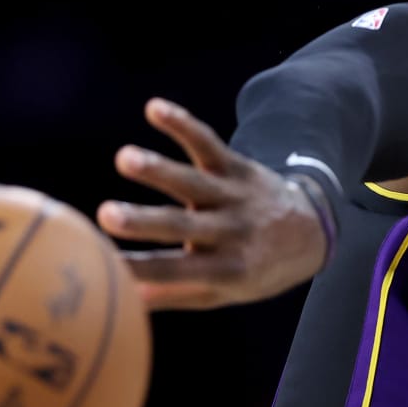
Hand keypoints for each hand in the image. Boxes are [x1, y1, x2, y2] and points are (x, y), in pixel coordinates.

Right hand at [98, 97, 329, 309]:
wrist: (309, 232)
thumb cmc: (254, 268)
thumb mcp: (222, 292)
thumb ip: (174, 294)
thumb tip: (121, 298)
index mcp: (227, 270)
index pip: (175, 271)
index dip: (138, 267)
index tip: (98, 264)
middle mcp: (233, 233)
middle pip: (183, 227)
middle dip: (144, 221)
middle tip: (105, 215)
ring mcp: (236, 197)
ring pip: (194, 182)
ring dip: (159, 169)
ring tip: (124, 158)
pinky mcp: (237, 168)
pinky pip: (209, 144)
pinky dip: (184, 125)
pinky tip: (154, 108)